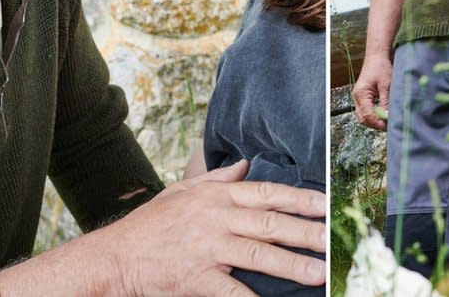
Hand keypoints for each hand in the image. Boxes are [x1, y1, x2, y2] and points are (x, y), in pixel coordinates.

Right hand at [0, 160, 325, 296]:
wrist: (117, 256)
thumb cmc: (151, 224)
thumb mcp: (183, 192)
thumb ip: (217, 180)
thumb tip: (245, 165)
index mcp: (216, 197)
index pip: (266, 193)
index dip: (298, 198)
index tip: (325, 202)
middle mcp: (216, 218)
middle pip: (269, 223)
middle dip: (305, 231)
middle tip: (331, 236)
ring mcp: (208, 249)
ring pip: (259, 254)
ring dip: (292, 264)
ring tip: (319, 272)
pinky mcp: (198, 278)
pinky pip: (233, 291)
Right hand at [352, 53, 392, 130]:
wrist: (376, 57)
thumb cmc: (381, 68)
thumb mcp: (386, 85)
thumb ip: (385, 102)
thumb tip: (387, 117)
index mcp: (361, 94)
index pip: (368, 115)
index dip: (378, 123)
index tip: (389, 126)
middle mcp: (357, 97)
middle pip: (363, 118)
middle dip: (375, 124)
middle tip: (389, 125)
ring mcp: (358, 97)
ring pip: (363, 116)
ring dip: (374, 120)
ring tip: (386, 121)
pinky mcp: (362, 97)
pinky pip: (365, 111)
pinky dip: (373, 115)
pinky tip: (382, 114)